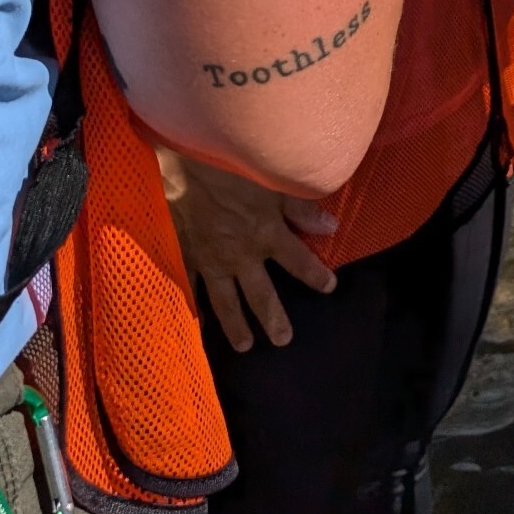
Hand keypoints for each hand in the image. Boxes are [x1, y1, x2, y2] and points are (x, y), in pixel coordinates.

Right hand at [156, 147, 338, 352]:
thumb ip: (302, 208)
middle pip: (262, 295)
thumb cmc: (230, 168)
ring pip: (227, 302)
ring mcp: (212, 262)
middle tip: (283, 340)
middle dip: (274, 319)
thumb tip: (331, 228)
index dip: (315, 275)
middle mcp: (242, 257)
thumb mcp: (274, 182)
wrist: (183, 167)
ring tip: (244, 345)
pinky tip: (196, 326)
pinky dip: (192, 310)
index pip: (299, 261)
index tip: (329, 288)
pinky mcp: (185, 258)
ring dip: (236, 326)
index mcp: (267, 235)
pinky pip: (190, 289)